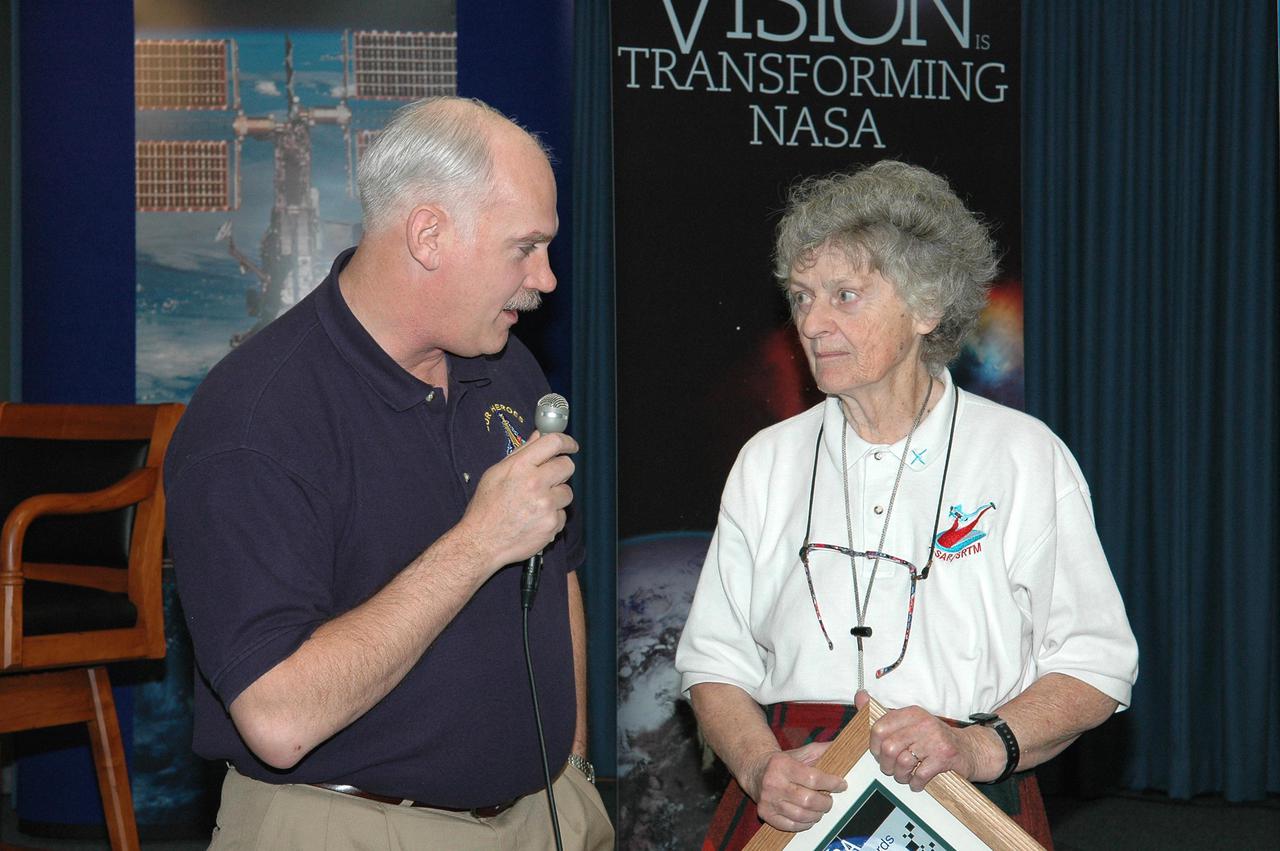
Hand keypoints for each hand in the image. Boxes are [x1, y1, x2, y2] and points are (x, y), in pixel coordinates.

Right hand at [459, 430, 577, 571]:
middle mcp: (535, 483)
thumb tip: (538, 436)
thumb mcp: (495, 474)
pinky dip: (552, 517)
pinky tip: (535, 520)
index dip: (566, 442)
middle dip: (560, 470)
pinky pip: (563, 514)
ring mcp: (546, 505)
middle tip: (547, 479)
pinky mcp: (552, 524)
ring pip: (567, 492)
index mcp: (520, 467)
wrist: (481, 542)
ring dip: (556, 496)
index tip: (570, 445)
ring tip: (535, 504)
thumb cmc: (486, 508)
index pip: (554, 443)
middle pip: (567, 466)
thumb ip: (521, 453)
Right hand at [744, 742, 846, 832]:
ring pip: (801, 815)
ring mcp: (768, 800)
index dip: (831, 783)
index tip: (841, 785)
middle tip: (829, 800)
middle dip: (825, 802)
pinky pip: (790, 825)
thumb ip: (822, 751)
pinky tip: (808, 816)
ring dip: (817, 814)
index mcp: (782, 764)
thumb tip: (844, 749)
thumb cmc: (783, 762)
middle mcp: (773, 783)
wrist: (755, 770)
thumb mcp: (801, 752)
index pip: (813, 778)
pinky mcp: (764, 813)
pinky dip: (804, 824)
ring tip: (820, 808)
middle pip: (808, 800)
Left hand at [856, 690, 992, 791]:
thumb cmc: (934, 739)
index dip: (875, 747)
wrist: (970, 749)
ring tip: (905, 776)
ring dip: (900, 776)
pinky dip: (915, 783)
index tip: (880, 754)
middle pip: (889, 748)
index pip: (879, 728)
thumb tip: (860, 696)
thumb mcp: (910, 722)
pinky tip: (917, 783)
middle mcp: (922, 723)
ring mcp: (935, 739)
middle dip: (886, 765)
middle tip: (891, 770)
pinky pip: (920, 775)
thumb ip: (883, 714)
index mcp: (911, 713)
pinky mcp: (945, 757)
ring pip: (903, 762)